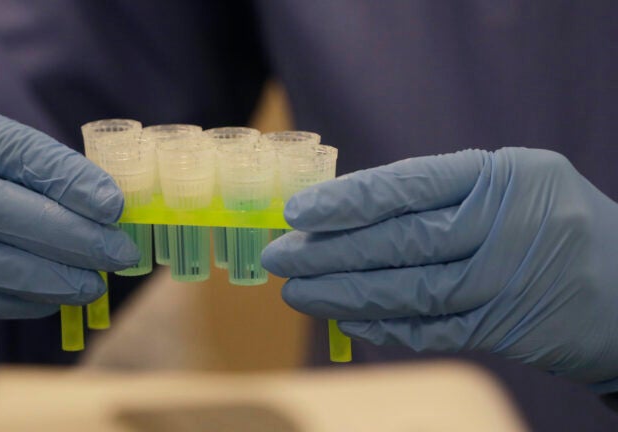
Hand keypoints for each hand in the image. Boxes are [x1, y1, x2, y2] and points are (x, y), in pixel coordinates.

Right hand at [0, 92, 138, 317]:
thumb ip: (36, 167)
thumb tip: (110, 208)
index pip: (14, 150)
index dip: (69, 180)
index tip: (115, 206)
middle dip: (67, 235)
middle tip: (118, 253)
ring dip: (46, 277)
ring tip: (93, 285)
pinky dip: (15, 301)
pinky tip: (53, 300)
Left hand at [262, 148, 617, 387]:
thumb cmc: (550, 219)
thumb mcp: (511, 181)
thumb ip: (439, 193)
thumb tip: (347, 212)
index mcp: (502, 176)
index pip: (409, 186)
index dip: (348, 201)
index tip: (299, 212)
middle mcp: (505, 227)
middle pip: (400, 242)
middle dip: (330, 251)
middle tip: (280, 256)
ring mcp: (507, 282)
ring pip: (409, 291)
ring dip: (344, 294)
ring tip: (297, 292)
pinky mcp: (505, 329)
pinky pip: (432, 331)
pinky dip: (384, 327)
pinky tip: (344, 320)